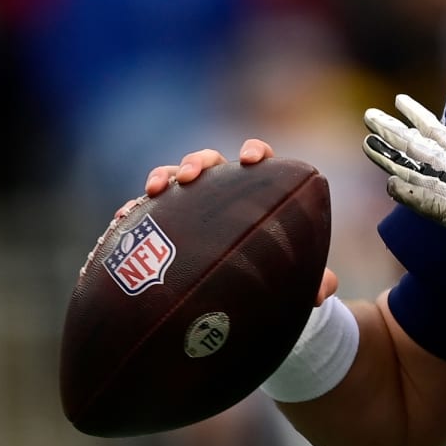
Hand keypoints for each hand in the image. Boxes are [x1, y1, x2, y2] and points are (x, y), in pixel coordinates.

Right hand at [123, 140, 338, 304]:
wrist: (241, 294)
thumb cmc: (272, 273)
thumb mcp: (294, 278)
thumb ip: (313, 280)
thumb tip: (323, 291)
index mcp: (257, 190)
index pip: (258, 157)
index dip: (254, 151)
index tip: (251, 160)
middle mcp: (221, 190)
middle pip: (209, 162)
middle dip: (197, 162)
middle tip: (191, 177)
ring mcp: (190, 203)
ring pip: (173, 178)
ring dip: (163, 177)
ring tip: (153, 191)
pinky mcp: (163, 222)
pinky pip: (145, 210)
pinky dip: (134, 210)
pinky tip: (122, 221)